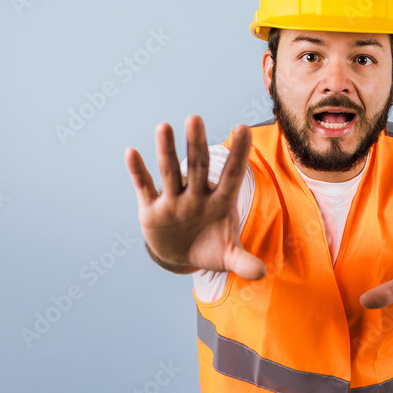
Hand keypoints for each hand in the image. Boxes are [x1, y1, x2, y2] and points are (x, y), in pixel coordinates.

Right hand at [124, 115, 265, 279]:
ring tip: (164, 127)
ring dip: (166, 151)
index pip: (232, 176)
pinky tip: (131, 153)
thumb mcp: (227, 256)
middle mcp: (196, 196)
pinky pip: (144, 187)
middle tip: (195, 119)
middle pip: (198, 167)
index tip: (245, 128)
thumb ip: (243, 262)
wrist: (180, 255)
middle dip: (197, 145)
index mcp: (219, 202)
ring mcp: (173, 200)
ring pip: (170, 172)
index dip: (238, 155)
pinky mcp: (151, 209)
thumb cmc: (209, 247)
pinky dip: (138, 172)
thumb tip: (261, 273)